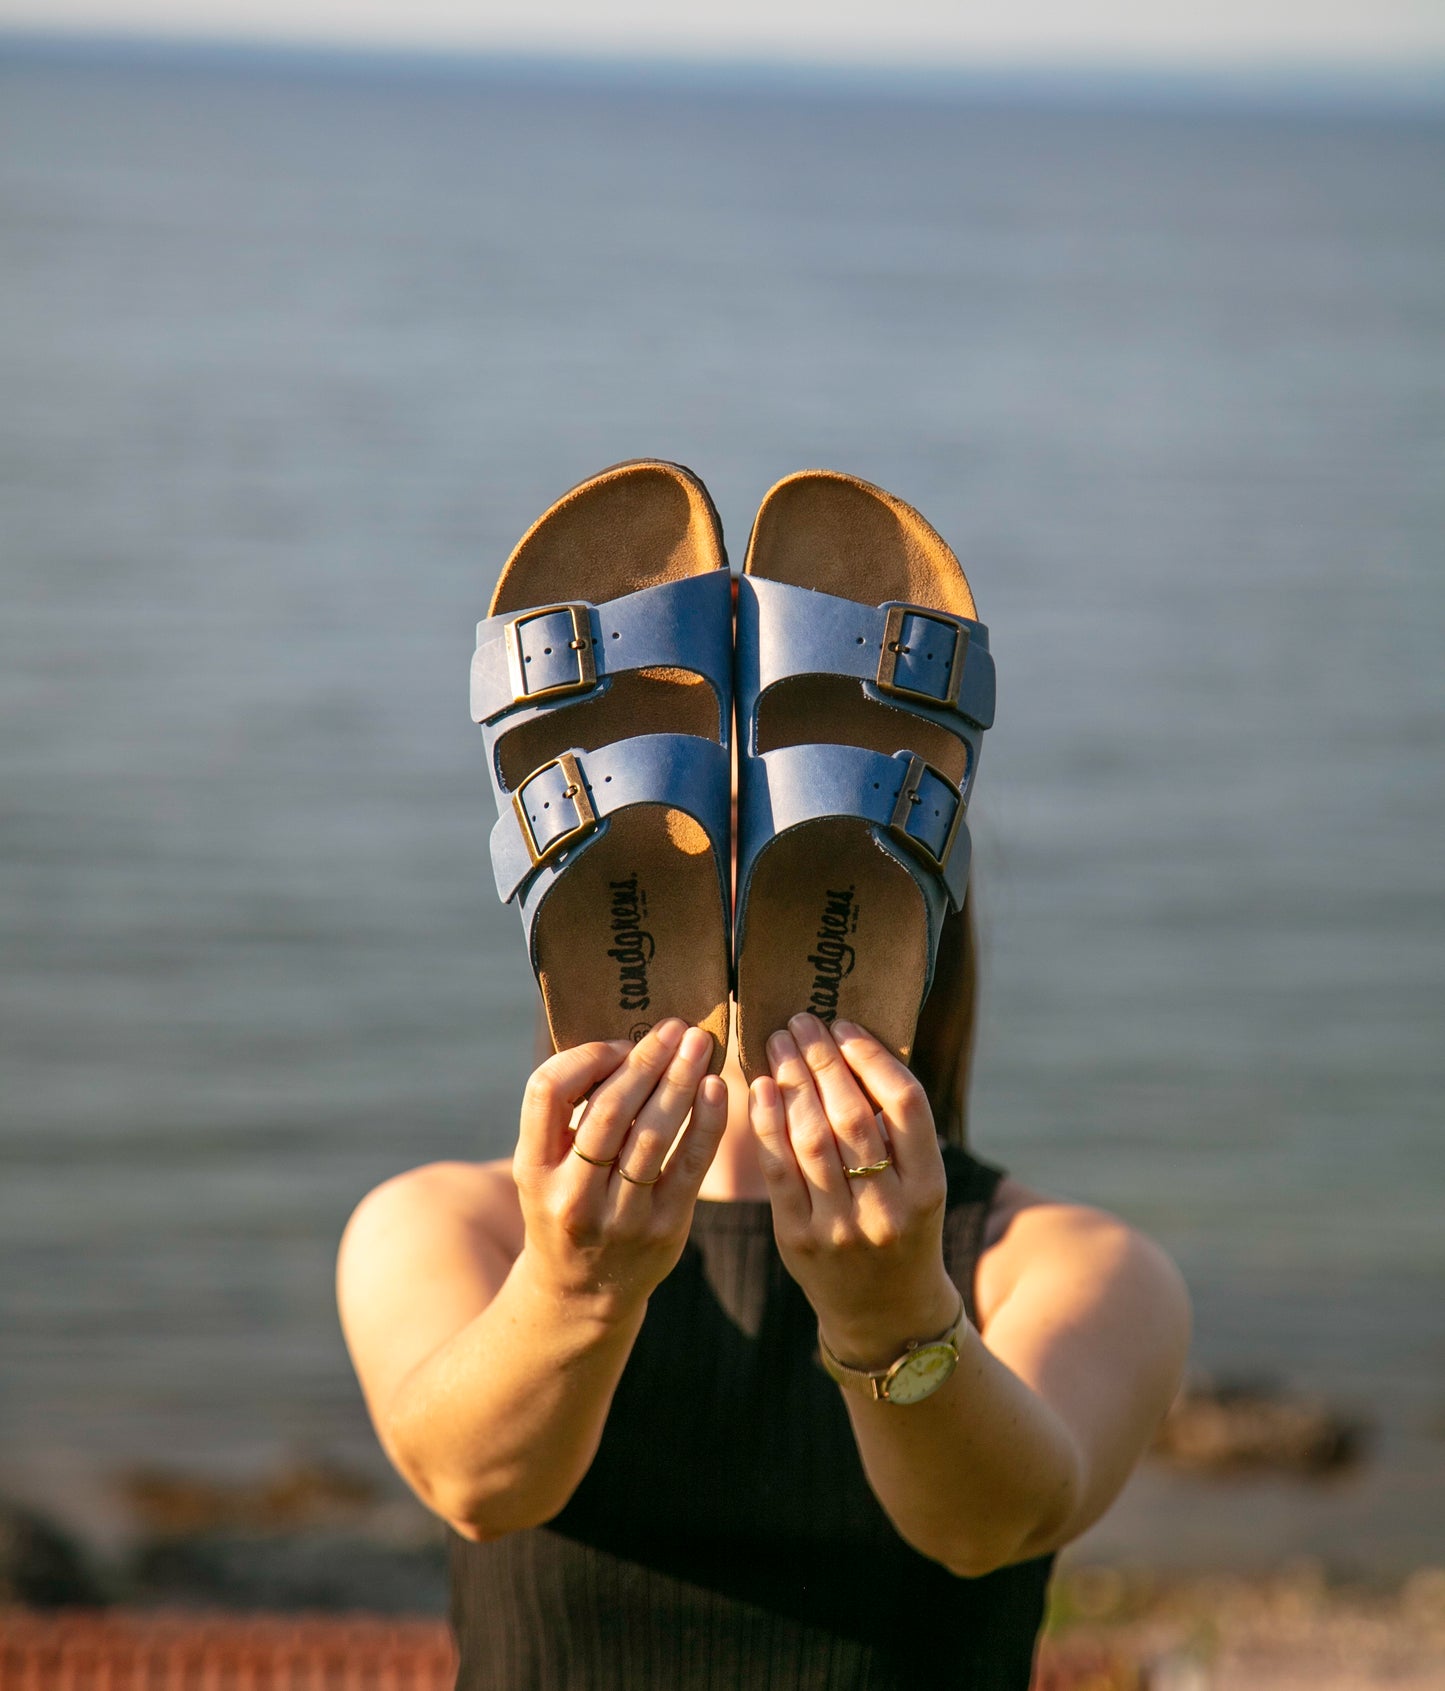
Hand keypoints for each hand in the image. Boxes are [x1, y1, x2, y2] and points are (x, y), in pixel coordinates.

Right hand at [513, 1019, 726, 1315]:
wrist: (582, 1291)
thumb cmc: (567, 1203)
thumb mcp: (542, 1165)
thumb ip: (566, 1112)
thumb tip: (627, 1042)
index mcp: (533, 1168)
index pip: (547, 1092)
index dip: (586, 1057)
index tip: (618, 1044)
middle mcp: (572, 1195)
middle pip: (611, 1110)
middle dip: (646, 1061)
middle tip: (673, 1026)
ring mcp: (620, 1217)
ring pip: (653, 1134)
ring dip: (680, 1080)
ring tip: (698, 1044)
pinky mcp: (664, 1229)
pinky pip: (690, 1164)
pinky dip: (706, 1121)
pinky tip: (715, 1088)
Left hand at [749, 1014, 959, 1367]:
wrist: (886, 1315)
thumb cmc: (903, 1228)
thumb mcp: (920, 1184)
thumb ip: (896, 1129)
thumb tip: (852, 1047)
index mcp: (929, 1187)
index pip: (906, 1105)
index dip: (872, 1058)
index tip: (844, 1025)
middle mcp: (889, 1209)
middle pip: (853, 1116)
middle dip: (823, 1060)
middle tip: (801, 1021)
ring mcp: (841, 1228)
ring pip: (811, 1139)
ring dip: (792, 1081)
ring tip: (778, 1043)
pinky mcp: (799, 1240)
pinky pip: (778, 1170)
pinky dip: (768, 1124)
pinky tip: (760, 1088)